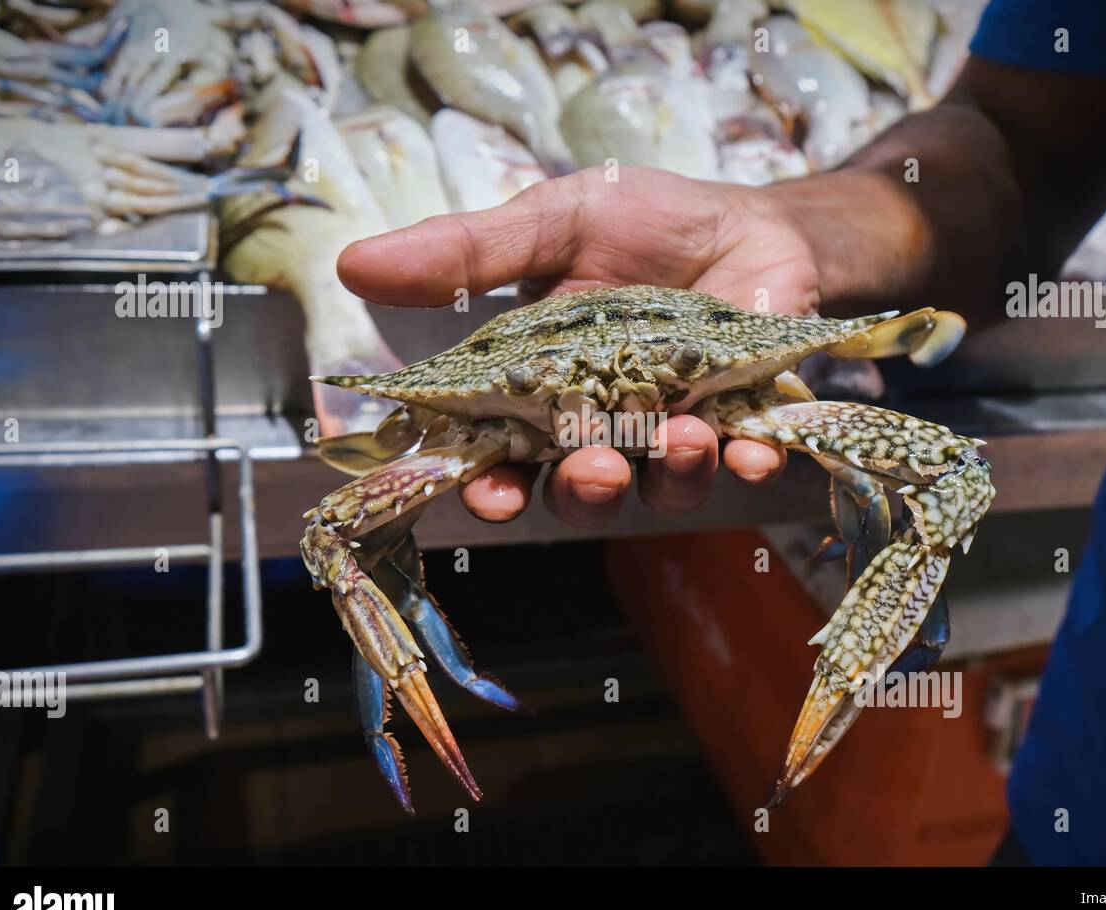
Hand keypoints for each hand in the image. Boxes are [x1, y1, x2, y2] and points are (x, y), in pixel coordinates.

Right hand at [337, 166, 827, 525]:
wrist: (753, 216)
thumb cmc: (646, 222)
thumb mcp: (554, 222)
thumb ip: (468, 254)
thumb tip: (352, 264)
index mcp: (547, 385)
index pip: (504, 454)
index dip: (491, 485)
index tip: (489, 497)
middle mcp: (608, 422)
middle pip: (580, 489)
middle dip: (584, 491)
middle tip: (595, 467)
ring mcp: (678, 427)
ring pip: (660, 488)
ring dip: (668, 476)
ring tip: (683, 436)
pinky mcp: (744, 420)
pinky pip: (743, 462)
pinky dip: (747, 462)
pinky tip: (750, 451)